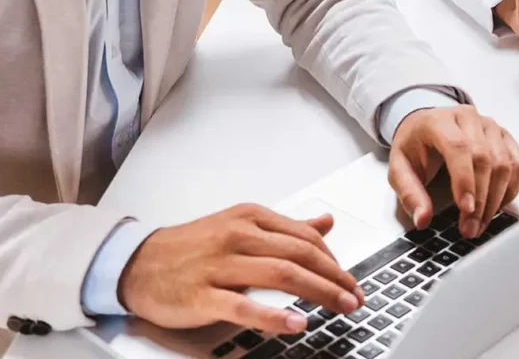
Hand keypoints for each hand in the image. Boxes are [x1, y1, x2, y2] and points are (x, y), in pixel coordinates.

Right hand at [118, 204, 364, 333]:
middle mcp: (239, 236)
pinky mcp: (204, 295)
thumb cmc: (192, 245)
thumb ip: (285, 227)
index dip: (334, 258)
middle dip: (334, 276)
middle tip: (355, 296)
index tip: (350, 278)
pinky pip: (244, 305)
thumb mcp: (241, 225)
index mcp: (250, 217)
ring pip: (281, 275)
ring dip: (318, 291)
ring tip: (340, 306)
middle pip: (299, 253)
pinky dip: (273, 316)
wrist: (139, 262)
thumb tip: (325, 220)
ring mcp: (221, 264)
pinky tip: (295, 323)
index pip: (305, 235)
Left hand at [388, 106, 518, 239]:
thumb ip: (409, 192)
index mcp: (439, 121)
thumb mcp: (399, 167)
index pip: (458, 147)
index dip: (465, 180)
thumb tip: (422, 219)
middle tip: (470, 228)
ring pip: (505, 163)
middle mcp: (468, 118)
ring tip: (481, 222)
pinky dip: (512, 188)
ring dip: (496, 199)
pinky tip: (497, 204)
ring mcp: (489, 125)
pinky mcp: (504, 136)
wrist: (426, 124)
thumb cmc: (415, 144)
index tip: (465, 209)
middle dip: (480, 200)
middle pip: (484, 158)